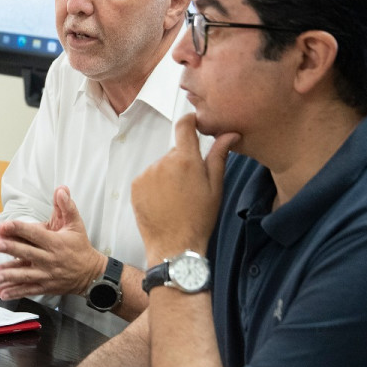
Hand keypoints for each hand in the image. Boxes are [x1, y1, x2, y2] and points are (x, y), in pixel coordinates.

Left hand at [0, 186, 104, 299]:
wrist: (91, 274)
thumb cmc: (80, 247)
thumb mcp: (76, 225)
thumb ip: (67, 207)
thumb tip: (61, 189)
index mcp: (55, 243)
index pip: (35, 234)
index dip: (20, 228)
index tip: (5, 225)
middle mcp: (50, 259)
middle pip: (28, 253)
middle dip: (12, 249)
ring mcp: (47, 275)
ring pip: (25, 275)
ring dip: (9, 275)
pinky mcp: (45, 287)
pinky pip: (28, 290)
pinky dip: (14, 292)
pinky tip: (0, 293)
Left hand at [131, 113, 236, 262]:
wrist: (174, 245)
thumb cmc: (199, 218)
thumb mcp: (216, 187)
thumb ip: (219, 156)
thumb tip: (230, 133)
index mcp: (187, 160)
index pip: (184, 126)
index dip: (190, 121)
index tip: (193, 123)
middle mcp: (164, 162)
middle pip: (175, 151)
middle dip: (183, 162)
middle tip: (191, 186)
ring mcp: (147, 173)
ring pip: (161, 165)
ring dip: (168, 175)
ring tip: (177, 198)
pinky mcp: (136, 185)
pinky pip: (149, 177)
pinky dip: (156, 185)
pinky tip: (164, 202)